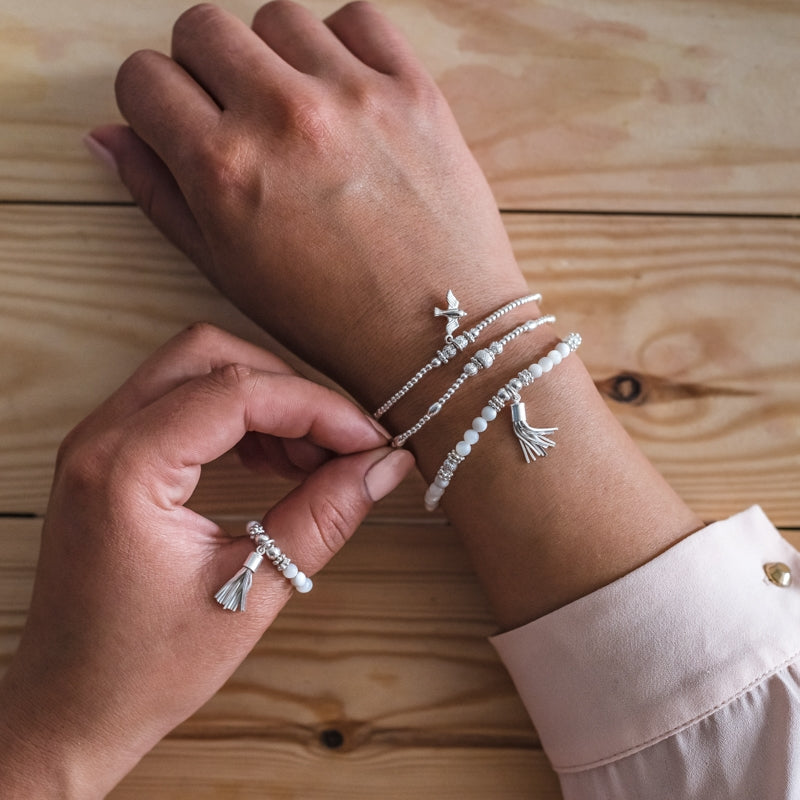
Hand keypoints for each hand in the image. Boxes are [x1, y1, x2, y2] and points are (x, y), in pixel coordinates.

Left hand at [0, 323, 412, 797]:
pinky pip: (181, 402)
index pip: (237, 394)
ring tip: (312, 459)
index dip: (317, 408)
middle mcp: (100, 439)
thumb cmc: (143, 670)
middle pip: (210, 355)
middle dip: (288, 389)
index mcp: (124, 470)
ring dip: (264, 401)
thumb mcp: (251, 593)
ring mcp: (99, 443)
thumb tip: (384, 467)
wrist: (69, 710)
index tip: (369, 441)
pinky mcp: (111, 457)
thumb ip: (323, 517)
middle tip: (340, 443)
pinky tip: (274, 462)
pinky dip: (237, 419)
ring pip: (196, 369)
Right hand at [88, 0, 532, 410]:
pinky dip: (343, 45)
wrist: (439, 338)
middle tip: (237, 117)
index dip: (154, 102)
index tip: (179, 123)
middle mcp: (282, 117)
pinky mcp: (414, 91)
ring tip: (299, 113)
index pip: (144, 78)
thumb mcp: (229, 273)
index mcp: (224, 169)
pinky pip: (359, 19)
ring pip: (278, 17)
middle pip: (203, 28)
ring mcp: (353, 96)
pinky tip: (347, 95)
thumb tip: (109, 138)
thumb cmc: (332, 321)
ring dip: (275, 56)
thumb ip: (161, 196)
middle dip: (205, 69)